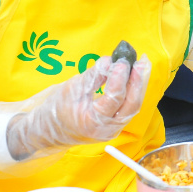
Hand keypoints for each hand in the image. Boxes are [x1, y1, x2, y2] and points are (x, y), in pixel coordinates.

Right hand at [6, 56, 150, 159]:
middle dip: (138, 81)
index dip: (120, 78)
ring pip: (132, 107)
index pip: (113, 99)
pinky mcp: (115, 126)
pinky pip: (128, 108)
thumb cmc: (57, 109)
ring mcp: (113, 130)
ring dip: (139, 85)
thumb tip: (110, 61)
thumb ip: (94, 75)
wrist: (49, 130)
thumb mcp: (72, 88)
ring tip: (143, 65)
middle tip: (143, 61)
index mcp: (92, 121)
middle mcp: (107, 129)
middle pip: (131, 105)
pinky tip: (135, 76)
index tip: (122, 61)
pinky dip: (133, 91)